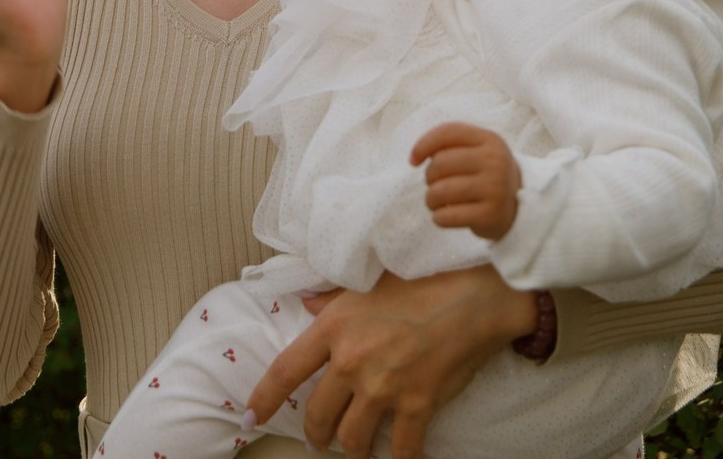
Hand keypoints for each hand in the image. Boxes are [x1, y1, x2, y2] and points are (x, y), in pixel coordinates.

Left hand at [244, 267, 535, 458]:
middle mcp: (351, 361)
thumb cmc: (420, 281)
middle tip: (319, 438)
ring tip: (355, 446)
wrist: (471, 296)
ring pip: (351, 439)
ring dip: (351, 448)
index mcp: (334, 327)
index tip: (251, 417)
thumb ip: (333, 296)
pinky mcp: (416, 406)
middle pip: (317, 415)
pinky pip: (399, 451)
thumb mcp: (369, 282)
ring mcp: (383, 387)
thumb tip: (307, 302)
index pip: (285, 370)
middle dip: (315, 433)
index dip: (263, 398)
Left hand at [410, 122, 521, 240]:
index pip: (448, 133)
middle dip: (429, 177)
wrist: (519, 206)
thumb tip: (415, 156)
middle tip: (435, 185)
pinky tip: (444, 215)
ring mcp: (494, 189)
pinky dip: (439, 218)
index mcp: (489, 140)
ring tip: (437, 202)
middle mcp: (494, 161)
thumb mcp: (477, 150)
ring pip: (440, 191)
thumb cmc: (486, 174)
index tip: (413, 160)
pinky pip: (449, 216)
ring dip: (430, 199)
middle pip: (440, 163)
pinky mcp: (490, 215)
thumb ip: (449, 144)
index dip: (424, 144)